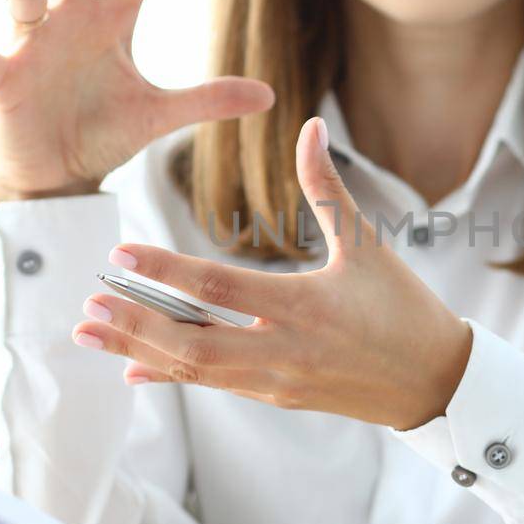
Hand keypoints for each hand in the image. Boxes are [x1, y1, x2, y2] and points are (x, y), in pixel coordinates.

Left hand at [72, 116, 474, 430]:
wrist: (436, 384)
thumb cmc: (405, 309)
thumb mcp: (368, 246)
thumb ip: (327, 188)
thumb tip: (309, 125)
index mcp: (304, 307)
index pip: (217, 287)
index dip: (164, 270)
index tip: (121, 252)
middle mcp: (281, 351)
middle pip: (191, 342)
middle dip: (135, 324)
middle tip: (87, 305)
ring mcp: (275, 381)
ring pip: (194, 370)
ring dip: (138, 350)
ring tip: (90, 333)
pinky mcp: (276, 397)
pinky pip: (212, 386)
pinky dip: (169, 375)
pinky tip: (133, 370)